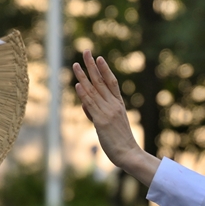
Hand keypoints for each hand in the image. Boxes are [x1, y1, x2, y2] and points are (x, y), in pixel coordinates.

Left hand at [72, 51, 140, 170]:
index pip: (112, 82)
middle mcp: (114, 105)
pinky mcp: (101, 121)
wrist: (129, 154)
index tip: (99, 58)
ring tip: (76, 64)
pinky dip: (84, 94)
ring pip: (93, 90)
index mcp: (119, 105)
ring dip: (83, 76)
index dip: (105, 69)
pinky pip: (91, 105)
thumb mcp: (110, 124)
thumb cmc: (121, 142)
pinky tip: (78, 85)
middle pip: (101, 81)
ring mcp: (108, 112)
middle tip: (86, 51)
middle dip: (92, 66)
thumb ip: (96, 113)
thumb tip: (85, 105)